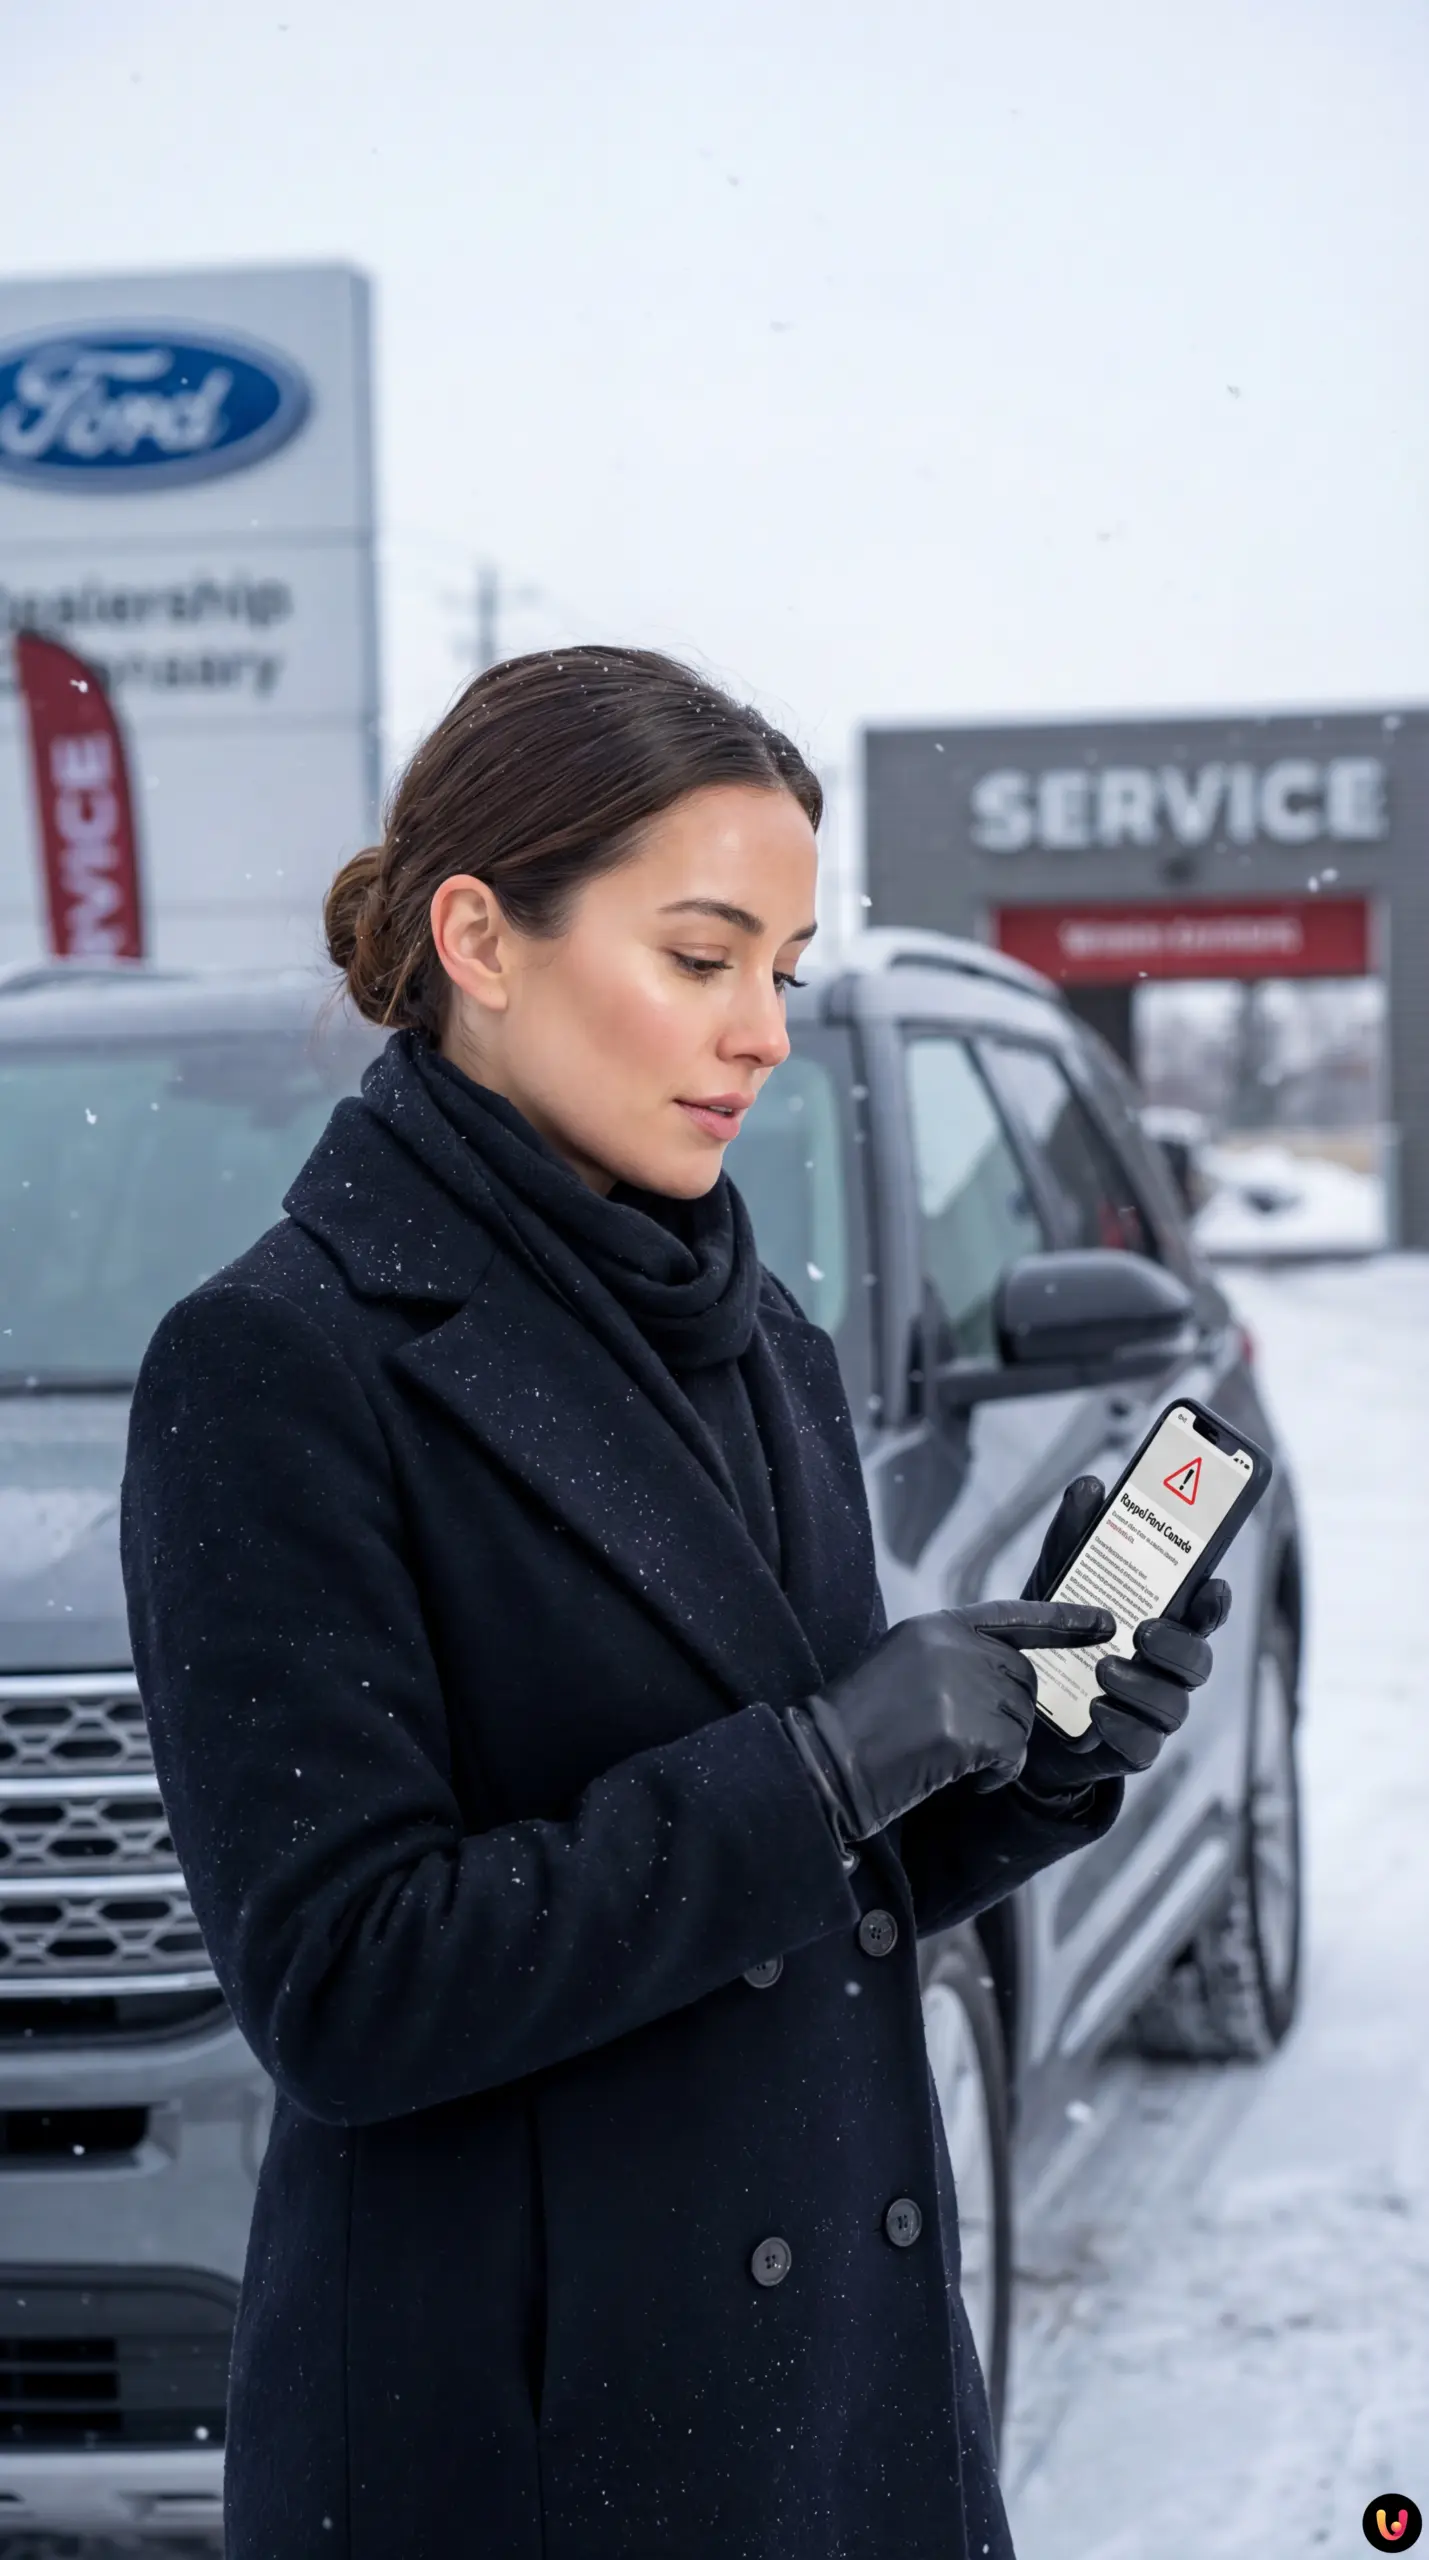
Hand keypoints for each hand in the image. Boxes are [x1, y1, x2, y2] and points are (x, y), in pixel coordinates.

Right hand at [784, 1596, 1113, 1845]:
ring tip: (955, 1766)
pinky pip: (1012, 1758)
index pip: (1013, 1615)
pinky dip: (996, 1779)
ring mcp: (958, 1686)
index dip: (1064, 1620)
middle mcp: (951, 1647)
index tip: (1109, 1622)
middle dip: (1010, 1721)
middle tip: (969, 1748)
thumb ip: (952, 1661)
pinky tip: (960, 1783)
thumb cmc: (854, 1728)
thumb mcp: (900, 1668)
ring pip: (1021, 1722)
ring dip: (1001, 1754)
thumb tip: (1009, 1680)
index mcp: (934, 1626)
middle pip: (1023, 1681)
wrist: (819, 1766)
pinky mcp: (963, 1732)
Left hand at [1018, 1475, 1230, 1788]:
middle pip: (1198, 1659)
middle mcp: (1167, 1667)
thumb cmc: (1056, 1634)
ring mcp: (1152, 1710)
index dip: (1214, 1601)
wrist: (1016, 1706)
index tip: (1212, 1586)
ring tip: (1103, 1669)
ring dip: (1143, 1686)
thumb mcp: (1056, 1581)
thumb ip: (1075, 1537)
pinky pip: (1144, 1746)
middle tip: (1144, 1631)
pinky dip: (1122, 1727)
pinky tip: (1096, 1711)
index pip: (1203, 1610)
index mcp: (1163, 1621)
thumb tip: (1089, 1486)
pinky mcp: (1129, 1747)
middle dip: (1179, 1645)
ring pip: (1173, 1703)